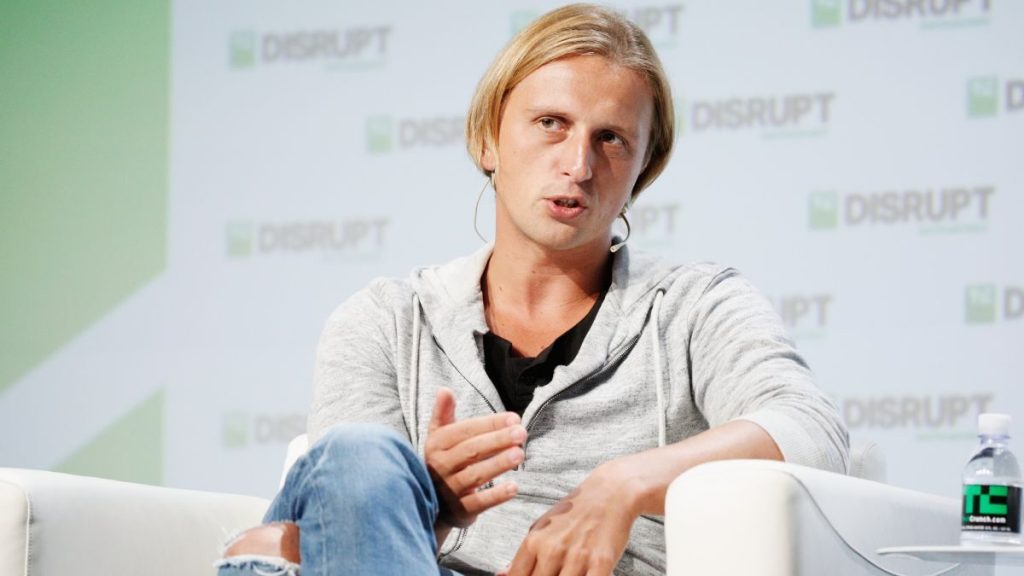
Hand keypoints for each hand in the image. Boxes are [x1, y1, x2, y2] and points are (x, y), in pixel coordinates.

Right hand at [425, 387, 525, 531]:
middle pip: (471, 451)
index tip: (514, 418)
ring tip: (520, 454)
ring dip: (498, 464)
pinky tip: (514, 486)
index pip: (464, 431)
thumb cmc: (443, 462)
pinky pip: (478, 503)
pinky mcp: (460, 512)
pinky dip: (496, 496)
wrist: (431, 504)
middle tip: (522, 433)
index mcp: (436, 445)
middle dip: (497, 441)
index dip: (489, 424)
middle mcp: (441, 467)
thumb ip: (443, 414)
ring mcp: (450, 491)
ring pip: (475, 476)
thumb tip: (445, 389)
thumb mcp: (438, 437)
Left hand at [501, 462, 638, 575]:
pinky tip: (584, 575)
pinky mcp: (601, 563)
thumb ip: (523, 555)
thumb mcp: (542, 528)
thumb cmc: (574, 512)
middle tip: (554, 572)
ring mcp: (577, 557)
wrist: (610, 492)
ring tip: (570, 572)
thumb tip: (502, 575)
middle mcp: (552, 550)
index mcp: (534, 541)